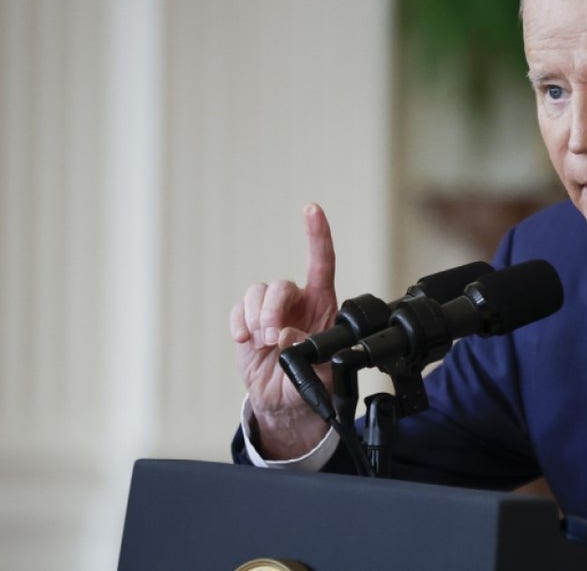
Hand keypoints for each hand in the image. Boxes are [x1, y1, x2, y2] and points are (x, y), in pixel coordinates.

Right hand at [231, 203, 338, 457]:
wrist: (284, 400)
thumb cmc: (310, 381)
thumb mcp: (321, 373)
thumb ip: (308, 354)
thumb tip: (286, 336)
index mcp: (323, 304)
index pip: (322, 262)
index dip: (317, 234)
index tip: (312, 209)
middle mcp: (297, 301)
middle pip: (281, 285)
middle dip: (274, 310)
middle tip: (274, 338)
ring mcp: (270, 310)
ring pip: (257, 292)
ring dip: (257, 317)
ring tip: (262, 343)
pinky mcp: (247, 320)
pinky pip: (238, 309)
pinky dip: (240, 324)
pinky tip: (246, 341)